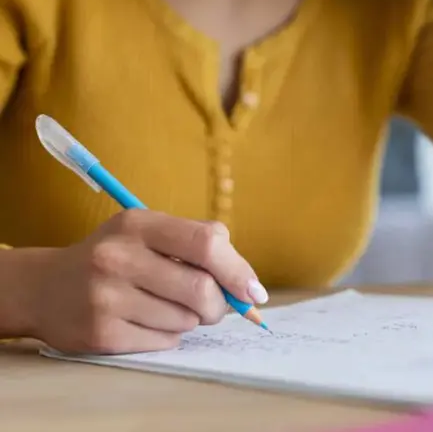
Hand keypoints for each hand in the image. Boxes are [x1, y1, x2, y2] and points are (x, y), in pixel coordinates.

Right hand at [25, 210, 266, 354]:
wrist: (45, 287)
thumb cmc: (116, 257)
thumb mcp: (149, 232)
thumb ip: (199, 246)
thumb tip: (249, 286)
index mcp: (138, 223)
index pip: (206, 243)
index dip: (238, 270)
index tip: (254, 292)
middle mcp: (118, 257)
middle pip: (201, 290)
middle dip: (218, 305)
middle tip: (213, 306)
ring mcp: (106, 297)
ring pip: (185, 320)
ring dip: (190, 320)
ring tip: (166, 307)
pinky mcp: (100, 333)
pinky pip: (164, 342)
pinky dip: (168, 336)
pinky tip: (145, 321)